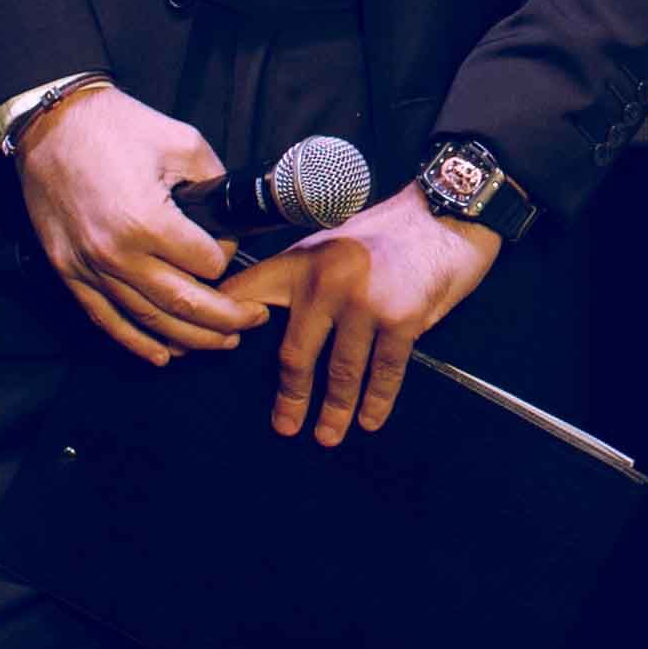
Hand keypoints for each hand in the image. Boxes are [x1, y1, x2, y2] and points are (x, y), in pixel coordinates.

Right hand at [15, 86, 262, 364]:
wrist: (50, 124)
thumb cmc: (114, 127)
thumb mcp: (182, 142)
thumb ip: (215, 182)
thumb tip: (231, 218)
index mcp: (147, 220)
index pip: (206, 263)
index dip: (227, 257)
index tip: (228, 246)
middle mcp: (116, 253)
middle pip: (183, 304)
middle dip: (226, 318)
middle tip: (253, 320)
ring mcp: (88, 267)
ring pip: (148, 320)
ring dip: (190, 338)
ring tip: (222, 341)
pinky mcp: (67, 271)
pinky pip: (106, 319)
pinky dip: (136, 342)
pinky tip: (163, 355)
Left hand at [234, 191, 500, 445]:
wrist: (448, 213)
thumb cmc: (391, 231)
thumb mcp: (333, 243)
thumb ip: (305, 278)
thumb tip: (277, 323)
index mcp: (301, 260)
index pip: (247, 294)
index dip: (221, 324)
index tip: (199, 355)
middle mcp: (326, 281)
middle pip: (295, 355)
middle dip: (291, 398)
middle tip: (285, 426)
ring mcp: (365, 302)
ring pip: (341, 371)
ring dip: (334, 410)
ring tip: (328, 435)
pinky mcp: (402, 318)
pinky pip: (385, 371)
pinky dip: (377, 400)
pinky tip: (369, 419)